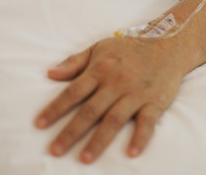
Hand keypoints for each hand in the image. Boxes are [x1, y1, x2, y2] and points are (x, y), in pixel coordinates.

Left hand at [35, 36, 194, 163]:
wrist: (166, 46)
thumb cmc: (129, 49)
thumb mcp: (99, 48)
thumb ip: (75, 62)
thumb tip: (50, 74)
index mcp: (100, 70)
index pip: (73, 92)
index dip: (55, 109)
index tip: (40, 124)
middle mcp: (116, 83)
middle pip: (90, 111)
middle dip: (71, 132)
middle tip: (55, 150)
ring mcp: (136, 94)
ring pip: (114, 119)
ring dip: (99, 140)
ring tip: (84, 158)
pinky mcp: (155, 102)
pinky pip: (147, 123)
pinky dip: (140, 138)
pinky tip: (132, 153)